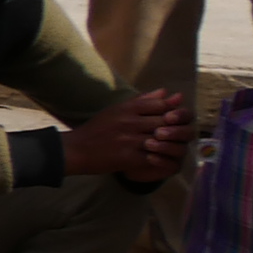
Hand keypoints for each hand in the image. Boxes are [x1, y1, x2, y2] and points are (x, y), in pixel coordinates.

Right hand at [65, 89, 193, 183]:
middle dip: (176, 128)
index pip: (161, 105)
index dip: (172, 111)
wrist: (75, 150)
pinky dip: (163, 160)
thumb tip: (166, 92)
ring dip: (171, 145)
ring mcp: (130, 140)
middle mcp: (130, 122)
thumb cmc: (96, 129)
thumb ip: (142, 101)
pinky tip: (163, 160)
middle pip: (166, 122)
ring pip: (164, 140)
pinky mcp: (129, 157)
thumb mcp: (117, 110)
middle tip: (177, 135)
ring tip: (171, 147)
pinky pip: (155, 158)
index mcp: (127, 109)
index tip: (173, 119)